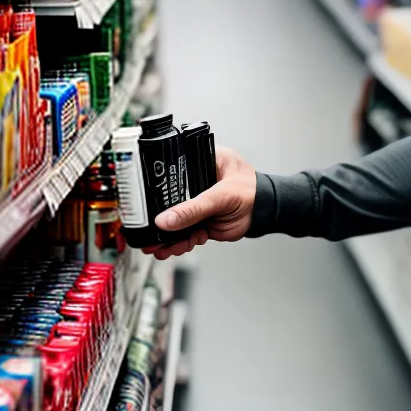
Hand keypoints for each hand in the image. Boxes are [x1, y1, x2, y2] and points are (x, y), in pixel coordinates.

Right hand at [142, 147, 256, 259]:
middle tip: (146, 231)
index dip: (157, 187)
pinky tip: (174, 249)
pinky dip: (180, 243)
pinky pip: (186, 233)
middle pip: (171, 200)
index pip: (173, 172)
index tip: (143, 203)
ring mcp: (200, 202)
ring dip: (168, 236)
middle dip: (159, 218)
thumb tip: (165, 220)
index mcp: (204, 162)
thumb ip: (194, 209)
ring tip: (158, 247)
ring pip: (177, 220)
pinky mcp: (203, 220)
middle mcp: (199, 181)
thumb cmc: (254, 191)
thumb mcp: (221, 196)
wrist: (267, 213)